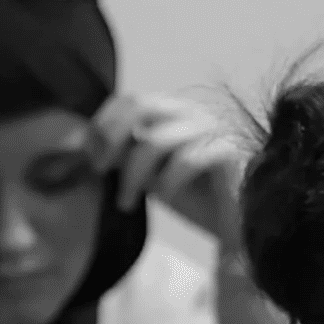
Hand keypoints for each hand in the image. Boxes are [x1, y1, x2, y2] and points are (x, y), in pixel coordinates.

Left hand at [94, 87, 253, 250]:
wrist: (239, 224)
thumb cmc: (197, 198)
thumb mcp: (149, 175)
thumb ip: (123, 156)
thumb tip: (84, 145)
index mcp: (173, 113)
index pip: (130, 99)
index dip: (103, 123)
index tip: (88, 154)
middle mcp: (192, 113)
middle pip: (141, 104)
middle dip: (111, 138)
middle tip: (99, 170)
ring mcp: (212, 128)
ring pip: (156, 140)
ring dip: (132, 176)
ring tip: (127, 202)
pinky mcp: (228, 150)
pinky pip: (187, 160)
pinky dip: (168, 182)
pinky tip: (166, 198)